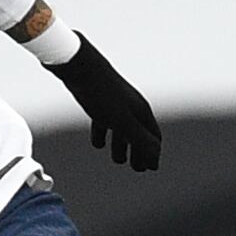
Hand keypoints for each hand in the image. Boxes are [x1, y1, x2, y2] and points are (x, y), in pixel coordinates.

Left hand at [46, 34, 160, 170]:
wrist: (79, 66)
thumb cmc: (102, 94)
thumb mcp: (122, 121)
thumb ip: (139, 139)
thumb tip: (156, 158)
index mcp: (141, 112)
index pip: (154, 138)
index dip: (153, 154)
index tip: (151, 169)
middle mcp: (131, 107)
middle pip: (140, 134)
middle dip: (139, 152)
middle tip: (137, 169)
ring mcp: (115, 103)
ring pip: (122, 129)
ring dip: (122, 146)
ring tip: (118, 160)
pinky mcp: (98, 100)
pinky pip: (105, 121)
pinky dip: (104, 134)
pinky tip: (98, 144)